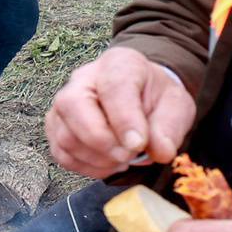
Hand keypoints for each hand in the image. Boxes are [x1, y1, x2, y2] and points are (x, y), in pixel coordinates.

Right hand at [44, 45, 195, 176]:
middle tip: (129, 156)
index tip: (139, 145)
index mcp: (118, 64)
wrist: (140, 97)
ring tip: (124, 159)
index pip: (113, 87)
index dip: (124, 119)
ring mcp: (62, 105)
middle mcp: (81, 79)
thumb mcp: (177, 105)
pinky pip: (61, 153)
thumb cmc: (155, 98)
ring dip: (96, 158)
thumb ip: (170, 126)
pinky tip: (110, 164)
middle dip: (101, 140)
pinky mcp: (55, 128)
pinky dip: (86, 167)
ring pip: (65, 136)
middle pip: (73, 106)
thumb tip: (160, 152)